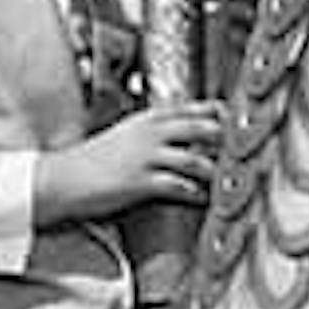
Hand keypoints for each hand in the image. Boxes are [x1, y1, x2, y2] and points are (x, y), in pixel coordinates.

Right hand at [34, 101, 224, 226]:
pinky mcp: (140, 182)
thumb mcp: (126, 136)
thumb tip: (185, 139)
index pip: (194, 109)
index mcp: (148, 119)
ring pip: (195, 159)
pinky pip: (178, 187)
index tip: (238, 124)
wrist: (62, 179)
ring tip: (230, 181)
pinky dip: (195, 193)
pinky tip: (204, 199)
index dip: (220, 115)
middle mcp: (150, 134)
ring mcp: (146, 157)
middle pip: (202, 128)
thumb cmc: (94, 160)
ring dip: (215, 172)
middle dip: (226, 141)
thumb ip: (155, 132)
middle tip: (245, 152)